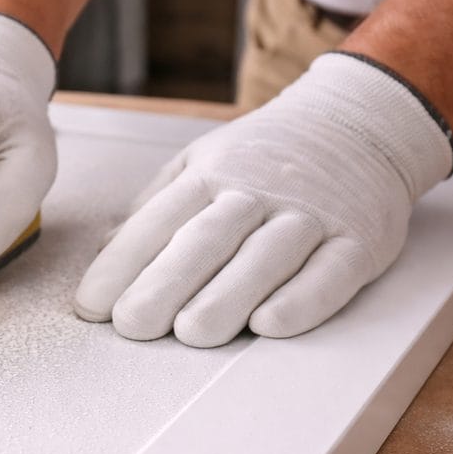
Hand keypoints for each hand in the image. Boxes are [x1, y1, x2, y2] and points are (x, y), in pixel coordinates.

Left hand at [74, 52, 452, 346]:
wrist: (361, 121)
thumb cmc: (265, 157)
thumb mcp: (201, 163)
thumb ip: (155, 209)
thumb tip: (104, 254)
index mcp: (211, 174)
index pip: (159, 220)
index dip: (122, 265)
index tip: (91, 307)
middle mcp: (259, 191)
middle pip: (207, 238)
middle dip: (165, 283)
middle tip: (132, 325)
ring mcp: (311, 215)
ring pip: (266, 257)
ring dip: (227, 296)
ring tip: (191, 333)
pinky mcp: (360, 240)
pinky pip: (331, 272)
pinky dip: (303, 300)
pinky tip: (270, 325)